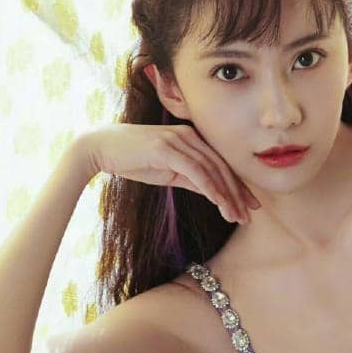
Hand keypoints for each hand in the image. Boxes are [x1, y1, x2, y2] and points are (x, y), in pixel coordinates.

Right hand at [81, 122, 261, 223]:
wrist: (101, 148)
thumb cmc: (133, 159)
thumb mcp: (168, 172)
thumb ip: (191, 179)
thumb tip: (213, 194)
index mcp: (191, 138)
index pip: (220, 164)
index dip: (237, 186)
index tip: (249, 206)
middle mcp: (189, 135)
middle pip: (221, 167)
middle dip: (238, 193)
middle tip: (250, 216)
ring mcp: (178, 140)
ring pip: (212, 170)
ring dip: (227, 195)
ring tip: (237, 216)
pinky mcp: (167, 148)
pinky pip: (195, 171)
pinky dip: (210, 188)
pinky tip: (220, 204)